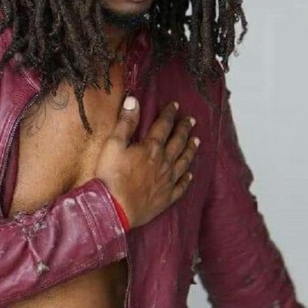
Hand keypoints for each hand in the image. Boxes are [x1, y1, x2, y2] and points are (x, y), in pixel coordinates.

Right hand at [94, 97, 198, 228]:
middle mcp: (164, 163)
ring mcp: (167, 181)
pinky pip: (181, 187)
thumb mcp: (113, 144)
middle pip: (178, 142)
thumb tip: (134, 101)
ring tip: (197, 141)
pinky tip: (190, 175)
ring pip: (184, 162)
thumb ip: (125, 122)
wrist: (114, 207)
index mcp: (151, 148)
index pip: (163, 126)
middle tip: (192, 120)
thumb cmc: (111, 175)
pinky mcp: (166, 198)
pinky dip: (187, 179)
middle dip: (184, 129)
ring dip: (190, 150)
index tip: (175, 105)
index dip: (169, 114)